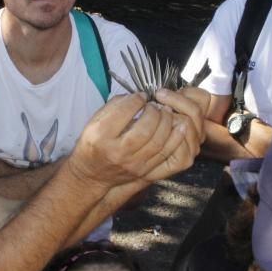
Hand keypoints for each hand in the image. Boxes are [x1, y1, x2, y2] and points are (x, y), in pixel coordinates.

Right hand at [68, 88, 204, 188]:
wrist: (93, 174)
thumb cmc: (94, 143)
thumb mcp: (95, 121)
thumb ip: (115, 106)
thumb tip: (138, 96)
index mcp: (101, 136)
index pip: (124, 112)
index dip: (137, 99)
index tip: (141, 96)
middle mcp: (118, 151)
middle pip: (145, 128)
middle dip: (154, 111)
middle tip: (154, 105)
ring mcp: (133, 163)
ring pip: (158, 140)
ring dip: (166, 121)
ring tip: (165, 112)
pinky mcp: (144, 171)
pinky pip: (165, 153)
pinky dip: (175, 137)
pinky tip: (178, 125)